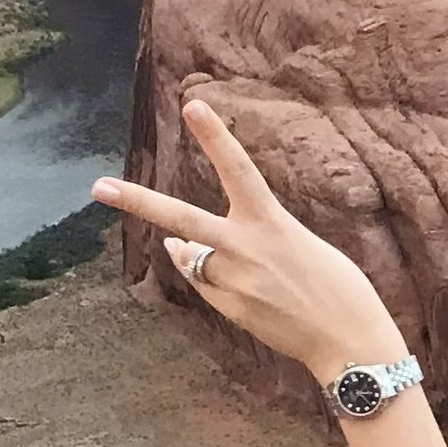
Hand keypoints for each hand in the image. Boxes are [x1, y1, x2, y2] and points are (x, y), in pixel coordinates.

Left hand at [94, 99, 404, 381]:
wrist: (348, 341)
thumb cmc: (337, 287)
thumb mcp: (300, 244)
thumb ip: (250, 237)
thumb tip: (182, 243)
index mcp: (273, 223)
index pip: (238, 168)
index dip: (215, 136)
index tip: (193, 105)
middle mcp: (246, 248)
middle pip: (181, 217)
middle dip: (138, 201)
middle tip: (99, 187)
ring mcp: (234, 282)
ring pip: (192, 256)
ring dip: (194, 250)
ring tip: (206, 250)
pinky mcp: (230, 309)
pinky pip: (204, 283)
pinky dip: (206, 275)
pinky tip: (233, 281)